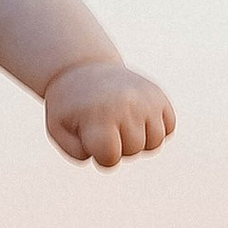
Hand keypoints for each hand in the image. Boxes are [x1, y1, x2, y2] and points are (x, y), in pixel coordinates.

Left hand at [43, 61, 174, 167]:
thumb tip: (110, 156)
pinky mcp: (159, 95)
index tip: (92, 140)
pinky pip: (169, 128)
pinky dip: (156, 129)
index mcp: (98, 114)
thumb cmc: (70, 106)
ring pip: (155, 142)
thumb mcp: (59, 129)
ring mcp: (146, 99)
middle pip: (133, 150)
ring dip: (139, 140)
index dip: (101, 156)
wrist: (84, 68)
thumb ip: (77, 152)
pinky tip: (137, 117)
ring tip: (121, 123)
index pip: (110, 159)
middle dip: (118, 146)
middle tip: (104, 125)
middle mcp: (126, 104)